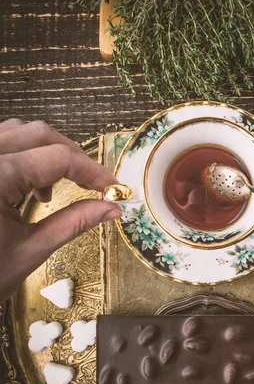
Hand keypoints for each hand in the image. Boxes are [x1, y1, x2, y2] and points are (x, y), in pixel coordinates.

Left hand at [0, 119, 121, 302]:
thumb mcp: (31, 250)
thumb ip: (74, 222)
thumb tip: (112, 209)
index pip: (58, 158)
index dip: (92, 171)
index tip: (113, 188)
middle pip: (39, 134)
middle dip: (71, 157)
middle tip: (91, 186)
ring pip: (18, 132)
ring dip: (46, 153)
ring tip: (50, 192)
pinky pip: (2, 143)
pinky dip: (23, 155)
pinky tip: (26, 187)